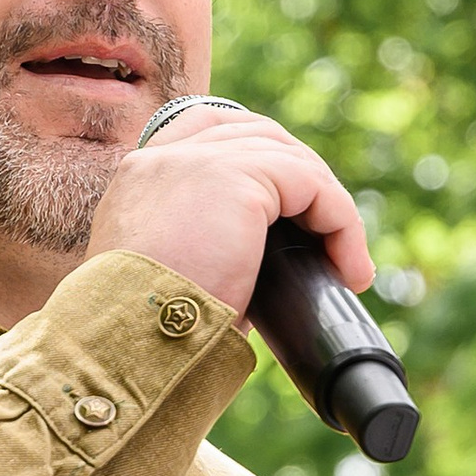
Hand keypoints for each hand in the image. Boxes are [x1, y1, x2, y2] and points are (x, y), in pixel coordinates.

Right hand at [82, 97, 371, 313]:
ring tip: (346, 263)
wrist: (127, 347)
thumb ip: (204, 252)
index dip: (258, 155)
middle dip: (303, 180)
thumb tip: (261, 279)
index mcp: (140, 178)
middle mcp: (164, 158)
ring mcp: (198, 161)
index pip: (208, 129)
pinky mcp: (236, 179)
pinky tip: (349, 267)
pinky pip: (312, 185)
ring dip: (330, 208)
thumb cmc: (146, 338)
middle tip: (329, 240)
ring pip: (290, 158)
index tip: (290, 207)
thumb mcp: (168, 281)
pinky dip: (341, 223)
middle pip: (257, 133)